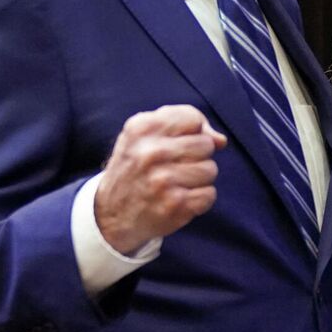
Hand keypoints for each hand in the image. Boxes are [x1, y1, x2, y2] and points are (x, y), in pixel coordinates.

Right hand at [94, 106, 227, 253]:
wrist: (110, 213)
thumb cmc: (136, 167)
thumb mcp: (144, 135)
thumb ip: (183, 125)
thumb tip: (221, 140)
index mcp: (142, 129)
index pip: (193, 119)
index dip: (193, 131)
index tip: (179, 143)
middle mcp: (151, 153)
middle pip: (206, 144)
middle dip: (198, 156)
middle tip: (176, 167)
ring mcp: (163, 180)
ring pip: (211, 170)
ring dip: (199, 179)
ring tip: (177, 183)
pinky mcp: (175, 205)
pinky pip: (210, 194)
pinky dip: (200, 199)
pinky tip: (180, 199)